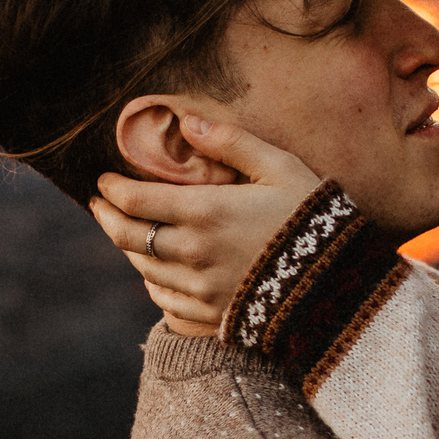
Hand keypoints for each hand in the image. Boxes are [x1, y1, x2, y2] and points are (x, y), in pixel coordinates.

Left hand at [90, 116, 324, 333]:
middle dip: (107, 218)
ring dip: (129, 249)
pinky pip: (165, 303)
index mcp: (205, 213)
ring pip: (143, 270)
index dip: (111, 190)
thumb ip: (231, 143)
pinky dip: (153, 285)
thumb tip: (186, 122)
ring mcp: (199, 290)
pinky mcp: (211, 317)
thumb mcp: (279, 168)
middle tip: (100, 205)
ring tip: (126, 232)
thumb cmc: (312, 217)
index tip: (103, 181)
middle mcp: (192, 254)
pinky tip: (155, 273)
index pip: (134, 201)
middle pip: (127, 238)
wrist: (338, 285)